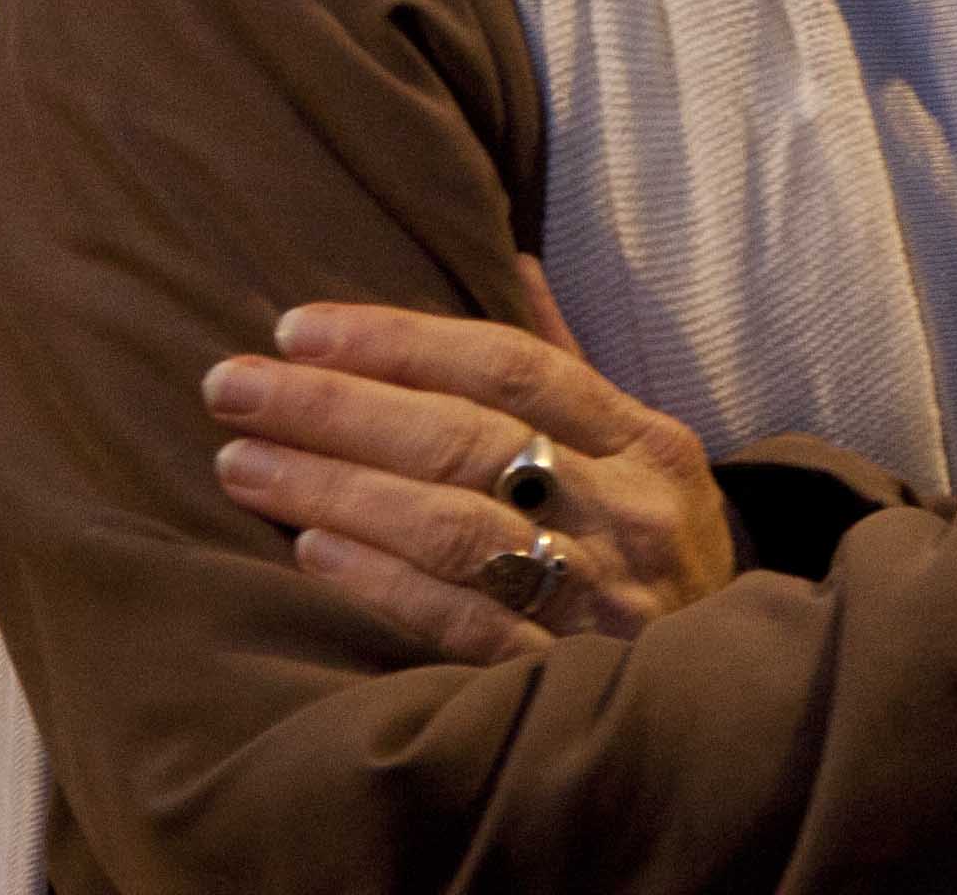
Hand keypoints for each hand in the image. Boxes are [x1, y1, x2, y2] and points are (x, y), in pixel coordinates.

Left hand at [206, 258, 732, 657]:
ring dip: (337, 489)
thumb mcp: (647, 454)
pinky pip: (460, 622)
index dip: (400, 343)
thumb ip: (571, 366)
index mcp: (647, 443)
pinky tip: (310, 549)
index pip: (512, 367)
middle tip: (231, 387)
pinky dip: (382, 582)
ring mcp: (599, 596)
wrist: (724, 695)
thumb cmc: (660, 551)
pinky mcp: (563, 674)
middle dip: (337, 408)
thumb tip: (514, 262)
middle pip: (465, 442)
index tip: (297, 328)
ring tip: (242, 463)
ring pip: (453, 528)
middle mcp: (626, 511)